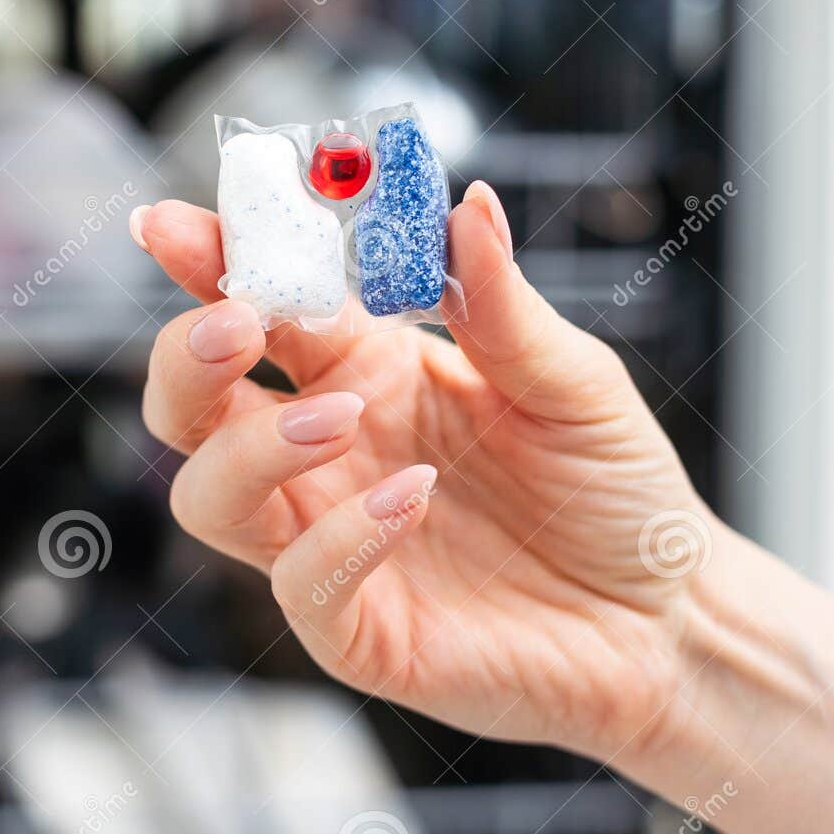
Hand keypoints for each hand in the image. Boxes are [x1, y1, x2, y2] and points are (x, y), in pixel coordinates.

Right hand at [134, 181, 716, 762]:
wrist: (664, 615)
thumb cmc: (613, 490)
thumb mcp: (571, 378)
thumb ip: (501, 303)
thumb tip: (469, 205)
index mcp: (365, 372)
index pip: (261, 309)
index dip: (208, 263)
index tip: (169, 224)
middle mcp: (328, 454)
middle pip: (192, 406)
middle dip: (188, 355)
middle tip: (235, 321)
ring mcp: (329, 541)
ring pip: (210, 495)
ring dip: (251, 446)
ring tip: (339, 416)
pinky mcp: (357, 628)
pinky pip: (301, 582)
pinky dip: (340, 536)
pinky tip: (410, 499)